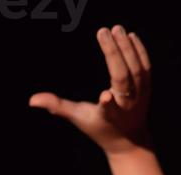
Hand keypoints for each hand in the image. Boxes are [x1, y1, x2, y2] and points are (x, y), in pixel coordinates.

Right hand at [28, 24, 151, 156]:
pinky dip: (139, 51)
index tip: (104, 96)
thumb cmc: (101, 127)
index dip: (108, 104)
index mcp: (110, 116)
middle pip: (124, 80)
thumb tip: (32, 100)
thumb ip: (58, 106)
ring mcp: (141, 97)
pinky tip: (130, 36)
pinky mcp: (147, 89)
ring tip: (116, 29)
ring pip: (137, 71)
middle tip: (104, 31)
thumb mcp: (79, 118)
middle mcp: (128, 106)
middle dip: (115, 55)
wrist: (130, 140)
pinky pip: (145, 67)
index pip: (109, 110)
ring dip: (128, 48)